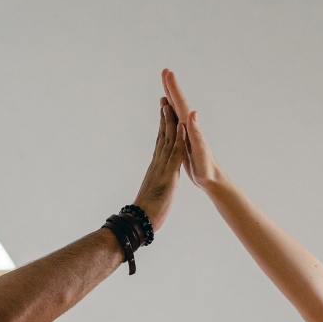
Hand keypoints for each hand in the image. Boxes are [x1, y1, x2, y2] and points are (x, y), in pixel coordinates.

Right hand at [131, 95, 187, 231]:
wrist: (140, 223)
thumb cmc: (145, 213)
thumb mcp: (152, 193)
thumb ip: (153, 184)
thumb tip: (152, 182)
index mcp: (155, 168)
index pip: (159, 143)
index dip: (162, 127)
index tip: (163, 112)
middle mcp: (157, 164)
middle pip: (162, 136)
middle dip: (164, 117)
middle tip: (164, 98)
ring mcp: (162, 168)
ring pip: (167, 140)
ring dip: (170, 121)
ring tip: (170, 103)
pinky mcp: (168, 175)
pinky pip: (175, 154)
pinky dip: (179, 139)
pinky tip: (181, 125)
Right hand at [161, 68, 221, 190]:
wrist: (211, 178)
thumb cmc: (206, 167)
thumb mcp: (200, 150)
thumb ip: (196, 132)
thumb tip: (193, 113)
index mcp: (190, 127)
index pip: (180, 103)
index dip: (173, 88)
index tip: (167, 72)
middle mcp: (188, 126)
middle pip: (178, 103)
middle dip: (171, 88)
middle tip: (165, 72)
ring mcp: (186, 133)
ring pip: (176, 112)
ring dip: (170, 99)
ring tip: (165, 89)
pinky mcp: (184, 140)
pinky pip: (175, 123)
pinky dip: (171, 115)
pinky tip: (169, 114)